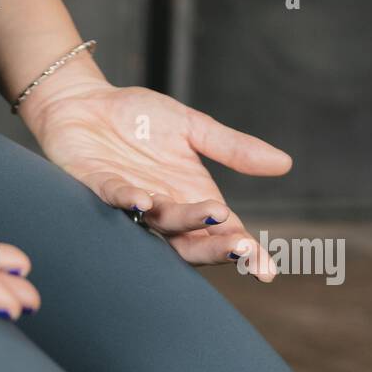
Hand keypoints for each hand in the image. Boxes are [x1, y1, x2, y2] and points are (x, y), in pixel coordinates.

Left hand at [21, 72, 292, 279]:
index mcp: (189, 198)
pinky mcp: (96, 183)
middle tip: (242, 247)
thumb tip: (285, 165)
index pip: (221, 234)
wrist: (86, 103)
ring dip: (186, 220)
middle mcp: (161, 207)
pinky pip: (114, 196)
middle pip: (191, 241)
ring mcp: (129, 199)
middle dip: (216, 246)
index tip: (266, 268)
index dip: (243, 251)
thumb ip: (233, 149)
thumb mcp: (194, 129)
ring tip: (213, 214)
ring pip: (159, 221)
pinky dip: (129, 199)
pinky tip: (145, 201)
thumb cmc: (139, 119)